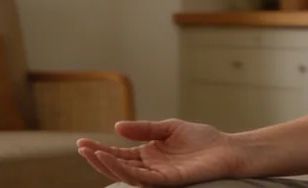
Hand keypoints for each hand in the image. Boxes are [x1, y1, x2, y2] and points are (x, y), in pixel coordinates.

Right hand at [78, 118, 242, 186]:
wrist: (226, 148)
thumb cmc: (201, 140)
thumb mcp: (168, 128)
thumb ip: (144, 129)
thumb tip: (117, 127)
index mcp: (149, 155)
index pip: (119, 154)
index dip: (101, 150)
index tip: (82, 143)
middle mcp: (151, 168)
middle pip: (119, 165)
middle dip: (98, 158)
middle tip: (81, 148)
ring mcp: (159, 176)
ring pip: (127, 174)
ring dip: (108, 165)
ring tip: (92, 154)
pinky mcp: (169, 181)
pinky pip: (143, 179)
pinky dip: (126, 170)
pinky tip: (114, 159)